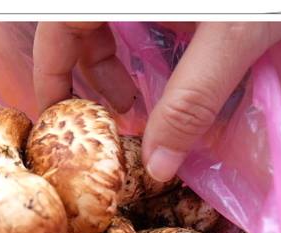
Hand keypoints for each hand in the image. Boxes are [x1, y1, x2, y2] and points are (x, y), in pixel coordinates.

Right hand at [33, 22, 280, 180]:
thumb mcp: (230, 38)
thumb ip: (192, 100)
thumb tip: (159, 167)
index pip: (57, 29)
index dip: (50, 76)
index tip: (56, 120)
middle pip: (81, 29)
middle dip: (95, 78)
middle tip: (123, 117)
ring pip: (112, 24)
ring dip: (122, 65)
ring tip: (145, 101)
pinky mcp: (178, 2)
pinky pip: (143, 19)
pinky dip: (149, 49)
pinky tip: (173, 71)